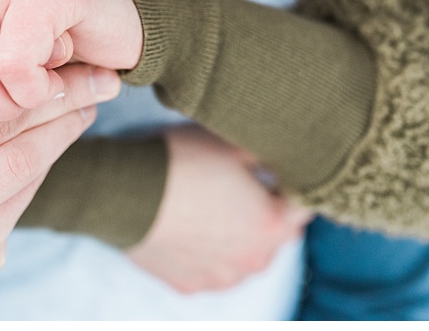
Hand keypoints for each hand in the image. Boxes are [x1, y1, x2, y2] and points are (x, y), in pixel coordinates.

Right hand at [0, 0, 114, 318]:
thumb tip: (18, 36)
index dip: (9, 60)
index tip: (52, 42)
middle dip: (50, 93)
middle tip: (92, 73)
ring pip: (15, 160)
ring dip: (62, 125)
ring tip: (90, 100)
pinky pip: (21, 197)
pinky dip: (52, 159)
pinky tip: (69, 135)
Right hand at [126, 126, 313, 292]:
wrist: (123, 191)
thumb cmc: (181, 162)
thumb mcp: (233, 144)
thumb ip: (269, 154)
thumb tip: (286, 152)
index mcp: (272, 225)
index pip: (305, 205)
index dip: (294, 184)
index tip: (279, 170)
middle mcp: (253, 261)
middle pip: (276, 235)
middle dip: (267, 211)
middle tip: (243, 185)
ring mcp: (220, 278)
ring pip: (244, 256)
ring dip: (237, 235)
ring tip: (211, 206)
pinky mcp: (189, 284)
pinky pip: (210, 267)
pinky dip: (207, 251)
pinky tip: (189, 225)